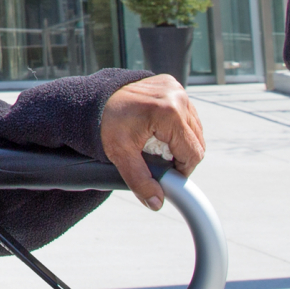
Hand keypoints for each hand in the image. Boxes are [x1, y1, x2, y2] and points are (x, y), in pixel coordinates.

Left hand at [97, 76, 206, 208]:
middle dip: (179, 155)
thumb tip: (156, 203)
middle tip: (157, 157)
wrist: (93, 99)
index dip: (181, 169)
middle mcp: (177, 97)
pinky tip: (157, 129)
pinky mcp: (172, 85)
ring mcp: (176, 88)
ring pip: (193, 128)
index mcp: (169, 113)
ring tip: (155, 143)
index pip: (193, 153)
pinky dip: (176, 125)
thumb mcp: (121, 155)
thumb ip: (140, 181)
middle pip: (196, 141)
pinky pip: (185, 113)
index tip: (165, 172)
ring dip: (179, 141)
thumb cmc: (106, 124)